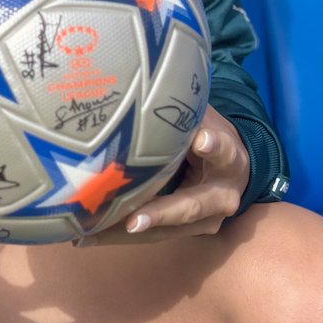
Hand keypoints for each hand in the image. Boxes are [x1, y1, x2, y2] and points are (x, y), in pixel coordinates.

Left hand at [81, 104, 249, 245]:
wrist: (233, 170)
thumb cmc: (210, 134)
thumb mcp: (204, 118)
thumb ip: (184, 110)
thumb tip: (145, 86)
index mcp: (229, 159)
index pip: (223, 150)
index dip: (213, 146)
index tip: (201, 140)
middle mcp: (221, 196)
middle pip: (189, 207)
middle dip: (159, 214)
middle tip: (133, 222)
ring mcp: (205, 220)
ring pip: (165, 230)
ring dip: (125, 233)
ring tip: (92, 234)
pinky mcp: (185, 232)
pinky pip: (152, 236)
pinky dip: (120, 235)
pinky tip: (89, 236)